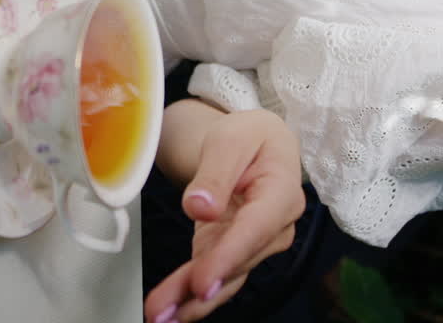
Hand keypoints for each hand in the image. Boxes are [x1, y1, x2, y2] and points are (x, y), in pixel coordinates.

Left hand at [143, 109, 304, 322]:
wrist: (254, 144)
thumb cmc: (248, 137)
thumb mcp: (230, 139)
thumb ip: (215, 173)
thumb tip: (199, 208)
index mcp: (282, 189)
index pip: (256, 227)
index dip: (229, 256)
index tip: (201, 280)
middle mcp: (276, 224)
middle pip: (238, 260)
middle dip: (203, 287)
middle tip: (167, 308)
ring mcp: (257, 243)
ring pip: (226, 276)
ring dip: (193, 300)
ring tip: (160, 315)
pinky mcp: (235, 251)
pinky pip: (216, 275)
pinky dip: (192, 295)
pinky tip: (171, 310)